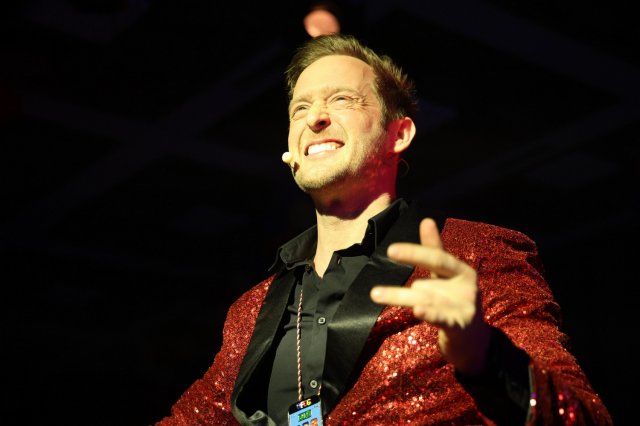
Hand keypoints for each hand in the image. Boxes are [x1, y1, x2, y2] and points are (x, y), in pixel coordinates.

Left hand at [370, 218, 490, 374]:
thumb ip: (435, 251)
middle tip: (390, 251)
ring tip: (377, 293)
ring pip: (429, 297)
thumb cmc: (454, 304)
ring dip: (402, 295)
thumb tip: (427, 220)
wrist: (472, 343)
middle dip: (415, 256)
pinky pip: (444, 320)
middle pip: (437, 267)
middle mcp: (466, 285)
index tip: (392, 248)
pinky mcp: (462, 327)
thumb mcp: (445, 277)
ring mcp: (466, 306)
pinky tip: (417, 311)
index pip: (438, 256)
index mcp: (461, 272)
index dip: (416, 250)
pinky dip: (432, 315)